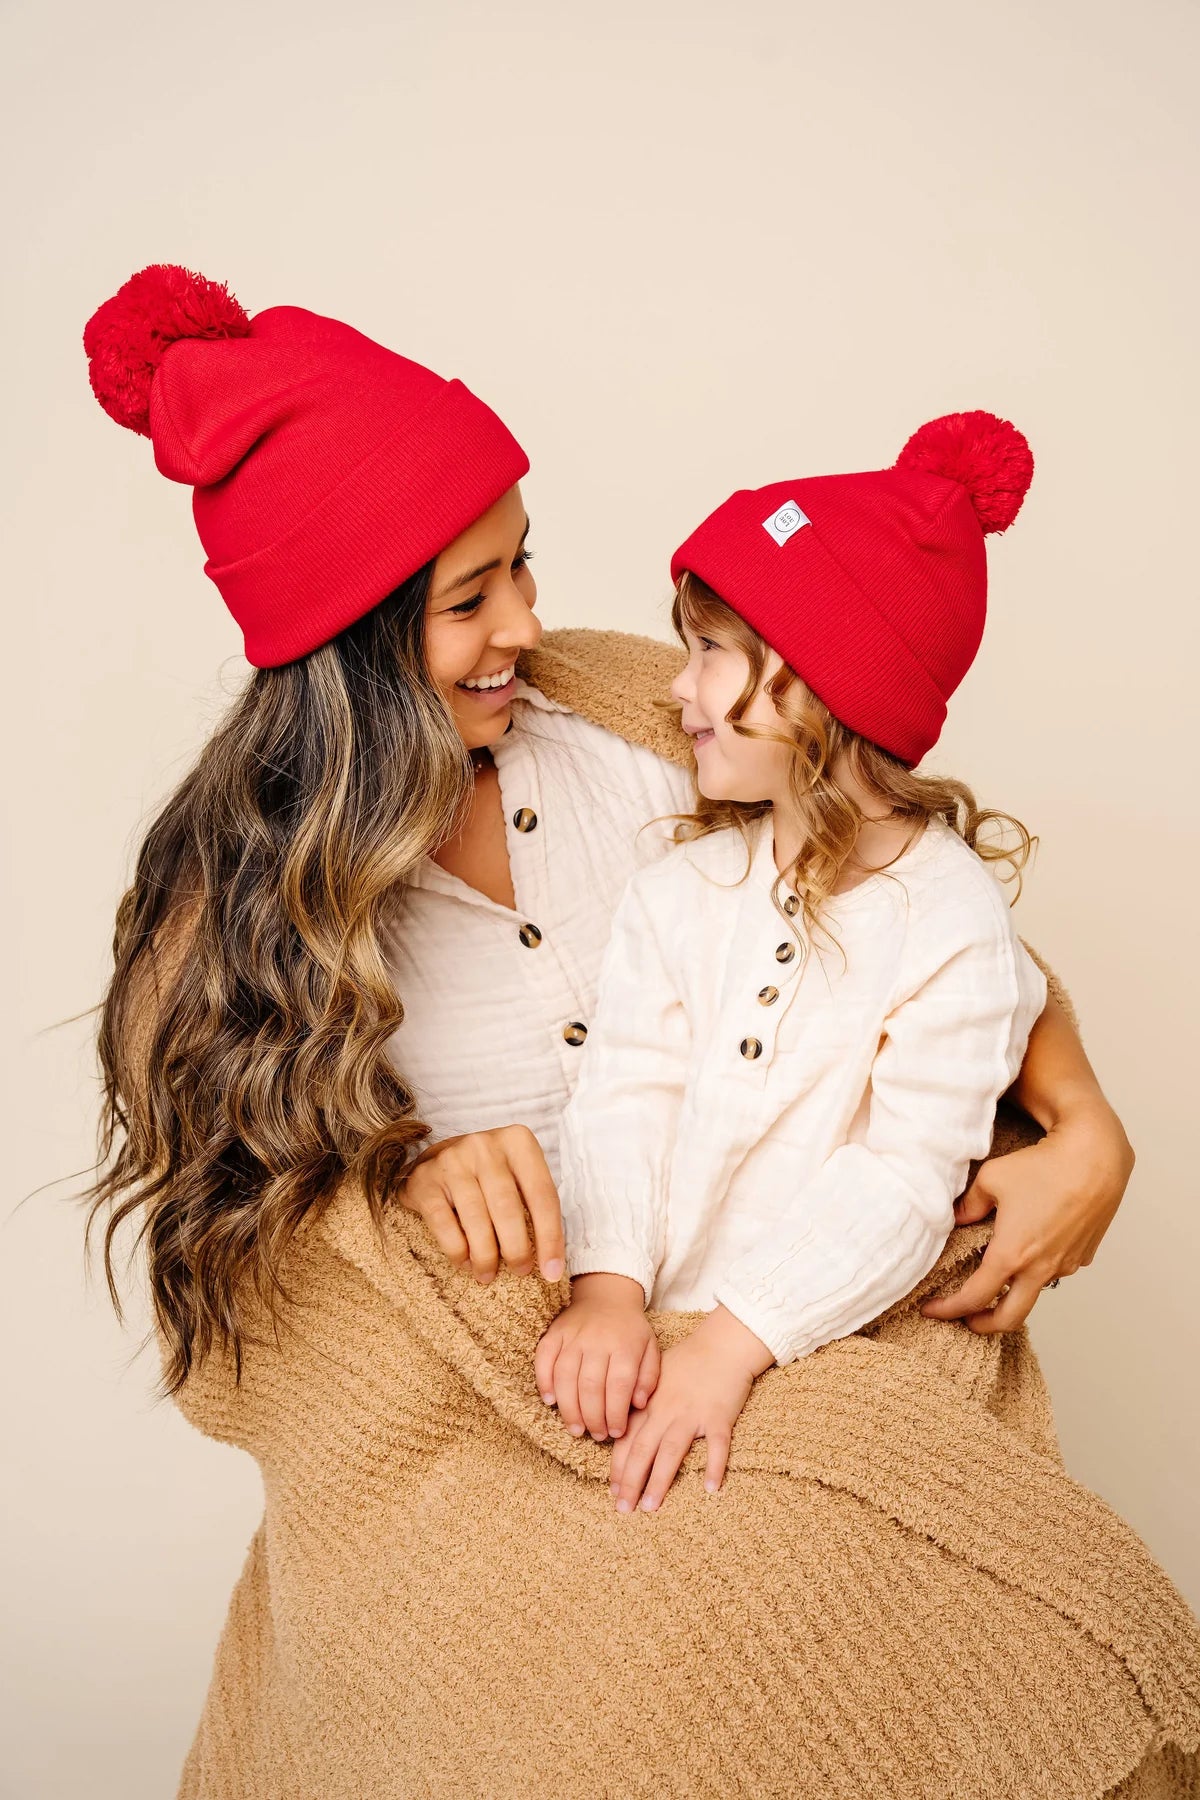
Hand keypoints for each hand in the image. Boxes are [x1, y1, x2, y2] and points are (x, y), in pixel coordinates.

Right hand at [399, 1125, 564, 1284]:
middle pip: (508, 1209)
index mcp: (517, 1142)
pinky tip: (465, 1263)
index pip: (542, 1195)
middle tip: (519, 1272)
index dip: (550, 1238)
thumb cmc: (486, 1174)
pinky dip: (458, 1251)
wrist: (436, 1158)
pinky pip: (445, 1225)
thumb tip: (552, 1261)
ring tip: (488, 1274)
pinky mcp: (425, 1180)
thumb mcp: (517, 1175)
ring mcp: (452, 1161)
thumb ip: (535, 1204)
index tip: (552, 1272)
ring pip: (476, 1220)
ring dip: (485, 1256)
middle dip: (517, 1249)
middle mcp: (485, 1146)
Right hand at [535, 1274, 659, 1440]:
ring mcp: (573, 1336)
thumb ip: (649, 1377)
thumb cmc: (630, 1330)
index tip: (616, 1433)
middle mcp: (598, 1340)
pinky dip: (544, 1381)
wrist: (607, 1295)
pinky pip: (544, 1358)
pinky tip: (550, 1401)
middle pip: (590, 1386)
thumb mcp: (651, 1349)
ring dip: (569, 1408)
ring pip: (566, 1377)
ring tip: (576, 1428)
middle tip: (596, 1435)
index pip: (619, 1386)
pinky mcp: (554, 1333)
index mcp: (625, 1345)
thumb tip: (639, 1404)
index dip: (615, 1413)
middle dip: (593, 1417)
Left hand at [609, 1306, 773, 1511]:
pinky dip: (714, 1466)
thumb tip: (622, 1431)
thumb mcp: (656, 1379)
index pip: (627, 1439)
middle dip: (631, 1481)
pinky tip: (710, 1488)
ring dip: (659, 1481)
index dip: (618, 1467)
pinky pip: (718, 1445)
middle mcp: (667, 1411)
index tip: (613, 1492)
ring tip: (650, 1506)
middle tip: (623, 1509)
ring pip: (672, 1452)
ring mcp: (693, 1414)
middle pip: (643, 1450)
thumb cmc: (688, 1362)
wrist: (722, 1345)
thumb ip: (641, 1405)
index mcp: (650, 1404)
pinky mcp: (720, 1416)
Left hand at [921, 1099, 1133, 1332]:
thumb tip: (958, 1218)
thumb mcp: (991, 1178)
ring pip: (1034, 1293)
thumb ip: (969, 1204)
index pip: (974, 1298)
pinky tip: (1030, 1251)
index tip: (933, 1309)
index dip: (949, 1309)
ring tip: (996, 1282)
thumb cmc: (1043, 1166)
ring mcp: (1065, 1264)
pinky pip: (1055, 1271)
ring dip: (1013, 1296)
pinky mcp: (1082, 1255)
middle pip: (1009, 1318)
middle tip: (965, 1320)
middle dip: (983, 1325)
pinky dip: (1037, 1271)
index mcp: (1011, 1255)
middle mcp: (1040, 1268)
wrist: (1096, 1159)